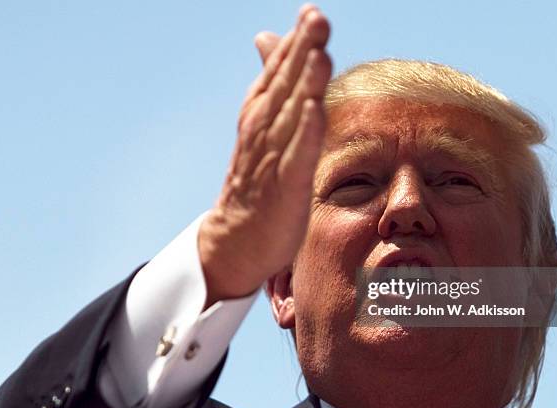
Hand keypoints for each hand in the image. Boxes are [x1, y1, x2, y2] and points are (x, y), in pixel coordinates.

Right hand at [199, 5, 331, 304]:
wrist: (237, 236)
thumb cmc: (257, 178)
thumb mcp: (263, 123)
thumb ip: (274, 80)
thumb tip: (267, 36)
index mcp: (261, 113)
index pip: (279, 71)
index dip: (295, 42)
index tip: (312, 11)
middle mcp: (263, 129)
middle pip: (285, 85)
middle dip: (301, 50)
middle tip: (317, 17)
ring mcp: (272, 157)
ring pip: (290, 114)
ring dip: (303, 83)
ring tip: (318, 52)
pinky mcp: (284, 186)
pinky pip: (295, 156)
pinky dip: (303, 132)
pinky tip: (313, 109)